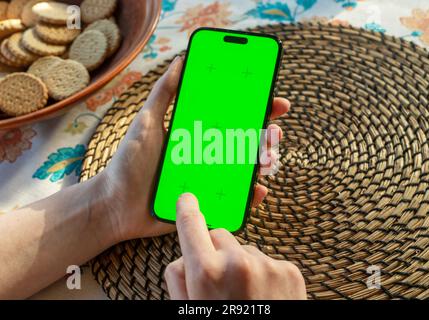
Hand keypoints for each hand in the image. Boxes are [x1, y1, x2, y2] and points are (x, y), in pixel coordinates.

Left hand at [97, 55, 290, 242]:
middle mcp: (208, 155)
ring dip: (263, 162)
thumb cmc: (127, 163)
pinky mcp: (208, 203)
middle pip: (245, 142)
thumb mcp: (146, 123)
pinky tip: (258, 189)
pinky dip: (250, 195)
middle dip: (267, 135)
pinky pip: (235, 199)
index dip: (255, 108)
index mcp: (197, 134)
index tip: (273, 100)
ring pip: (245, 169)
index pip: (232, 117)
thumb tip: (181, 59)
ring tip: (268, 158)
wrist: (115, 205)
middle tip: (274, 131)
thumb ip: (163, 93)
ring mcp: (210, 179)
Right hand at [164, 193, 306, 299]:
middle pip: (219, 234)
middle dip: (215, 250)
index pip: (191, 223)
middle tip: (218, 280)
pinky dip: (263, 273)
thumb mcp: (188, 310)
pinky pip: (268, 260)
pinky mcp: (289, 269)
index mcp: (206, 272)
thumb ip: (178, 279)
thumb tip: (183, 256)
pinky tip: (263, 297)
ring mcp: (267, 264)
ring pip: (245, 248)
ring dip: (241, 263)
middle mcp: (237, 262)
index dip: (187, 209)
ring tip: (245, 295)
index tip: (187, 199)